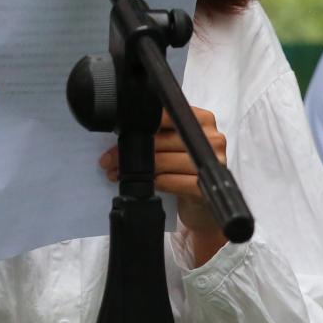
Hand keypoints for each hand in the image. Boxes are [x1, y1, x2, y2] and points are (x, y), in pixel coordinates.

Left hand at [98, 106, 225, 231]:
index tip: (119, 136)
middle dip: (130, 151)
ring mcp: (213, 162)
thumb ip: (160, 134)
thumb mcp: (175, 147)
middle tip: (108, 160)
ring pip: (164, 160)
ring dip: (137, 170)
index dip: (140, 127)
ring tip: (117, 174)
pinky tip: (146, 185)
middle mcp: (211, 137)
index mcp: (201, 120)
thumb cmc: (186, 171)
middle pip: (163, 140)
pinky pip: (172, 181)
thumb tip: (123, 132)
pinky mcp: (205, 186)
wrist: (203, 206)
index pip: (166, 116)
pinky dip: (155, 183)